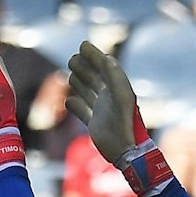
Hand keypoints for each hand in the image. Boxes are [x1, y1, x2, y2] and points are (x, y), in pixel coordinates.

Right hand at [65, 41, 145, 171]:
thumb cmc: (126, 124)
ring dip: (79, 82)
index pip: (104, 66)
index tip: (83, 44)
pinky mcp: (95, 124)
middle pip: (95, 77)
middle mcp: (109, 97)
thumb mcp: (123, 98)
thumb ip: (115, 78)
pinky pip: (83, 112)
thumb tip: (107, 58)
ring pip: (88, 92)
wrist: (127, 151)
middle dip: (84, 66)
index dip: (94, 55)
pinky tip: (68, 102)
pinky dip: (75, 106)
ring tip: (70, 75)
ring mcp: (102, 110)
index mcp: (117, 88)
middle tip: (73, 58)